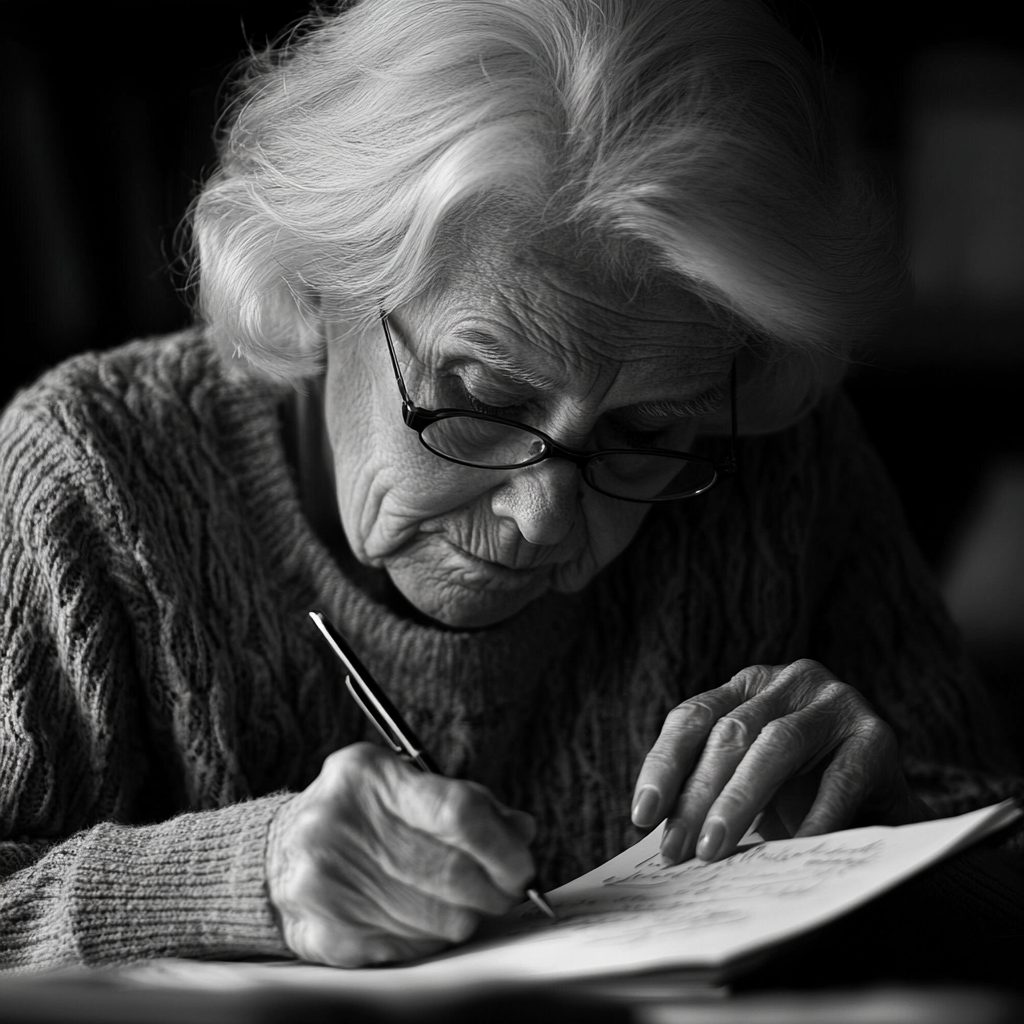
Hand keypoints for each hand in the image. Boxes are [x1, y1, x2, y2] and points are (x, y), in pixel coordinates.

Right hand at [266, 743, 535, 966]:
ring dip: (467, 915)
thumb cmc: (360, 815)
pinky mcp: (326, 932)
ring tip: (465, 904)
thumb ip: (465, 802)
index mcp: (366, 776)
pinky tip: (425, 919)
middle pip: (452, 871)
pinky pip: (410, 946)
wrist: (277, 856)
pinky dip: (432, 937)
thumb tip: (522, 831)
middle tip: (507, 891)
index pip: (457, 812)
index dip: (502, 844)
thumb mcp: (403, 786)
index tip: (522, 861)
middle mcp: (340, 824)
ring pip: (438, 917)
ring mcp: (328, 882)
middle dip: (495, 888)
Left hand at [631, 659, 929, 863]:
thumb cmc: (802, 792)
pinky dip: (813, 817)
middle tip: (676, 850)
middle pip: (729, 734)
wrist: (883, 806)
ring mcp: (835, 703)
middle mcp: (791, 681)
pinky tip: (791, 848)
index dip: (664, 765)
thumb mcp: (750, 780)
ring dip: (739, 800)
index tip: (642, 815)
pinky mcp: (877, 736)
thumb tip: (660, 835)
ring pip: (776, 745)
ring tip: (714, 848)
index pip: (692, 718)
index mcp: (749, 684)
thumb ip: (710, 789)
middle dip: (697, 795)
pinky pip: (838, 779)